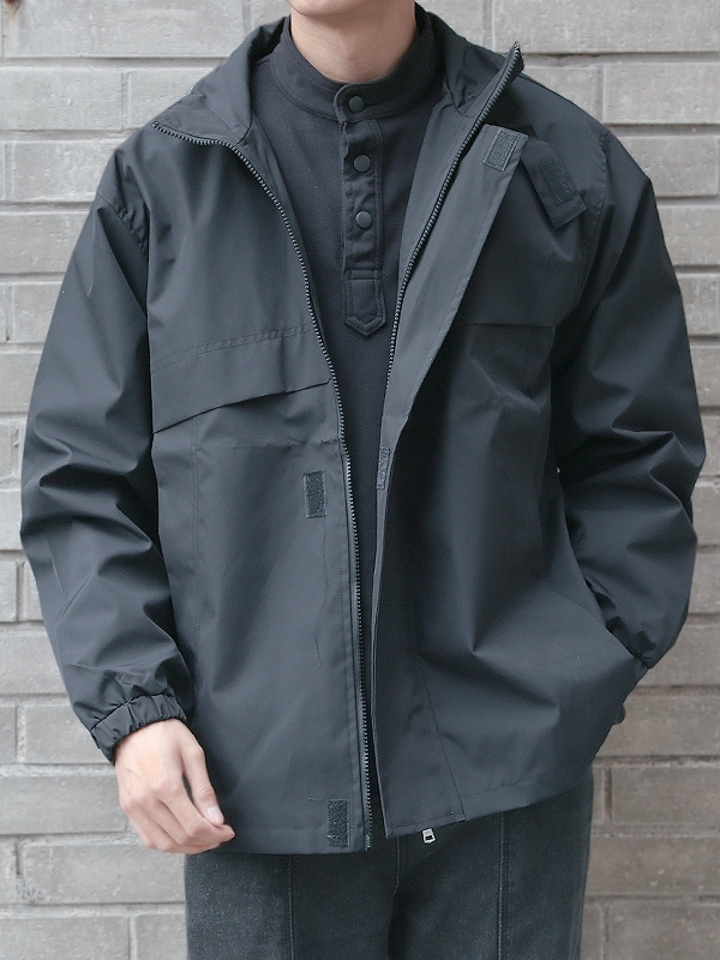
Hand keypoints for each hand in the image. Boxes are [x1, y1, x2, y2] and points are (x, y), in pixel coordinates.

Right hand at [114, 718, 234, 853]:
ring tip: (204, 840)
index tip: (227, 831)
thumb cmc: (165, 735)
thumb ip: (204, 790)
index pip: (194, 825)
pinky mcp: (127, 808)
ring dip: (187, 847)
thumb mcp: (193, 754)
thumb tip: (216, 819)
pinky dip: (166, 844)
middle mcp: (146, 801)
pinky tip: (181, 837)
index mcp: (165, 785)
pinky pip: (147, 838)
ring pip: (163, 844)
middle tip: (220, 835)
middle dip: (205, 842)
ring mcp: (134, 807)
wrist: (135, 726)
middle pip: (180, 837)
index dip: (215, 834)